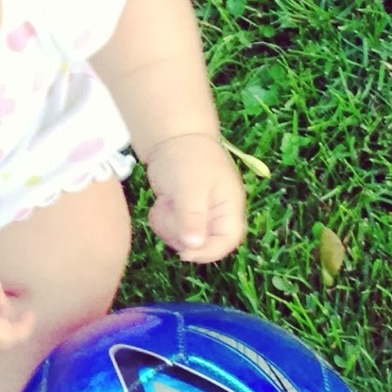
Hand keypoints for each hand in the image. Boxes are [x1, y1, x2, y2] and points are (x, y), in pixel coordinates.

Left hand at [142, 132, 247, 261]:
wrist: (171, 138)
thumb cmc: (188, 158)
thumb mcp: (190, 187)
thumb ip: (193, 216)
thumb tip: (194, 246)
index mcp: (229, 207)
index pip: (228, 241)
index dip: (209, 252)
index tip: (185, 252)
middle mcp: (217, 215)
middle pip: (203, 245)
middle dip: (180, 234)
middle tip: (169, 211)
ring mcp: (199, 216)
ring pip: (183, 241)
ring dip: (168, 226)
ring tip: (165, 202)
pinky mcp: (182, 215)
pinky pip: (171, 231)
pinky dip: (162, 221)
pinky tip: (162, 202)